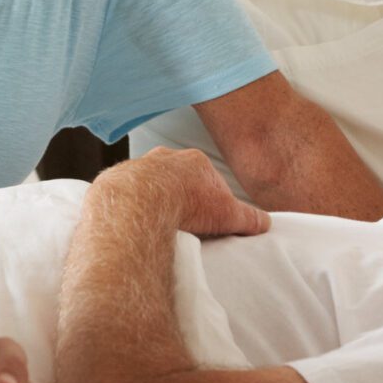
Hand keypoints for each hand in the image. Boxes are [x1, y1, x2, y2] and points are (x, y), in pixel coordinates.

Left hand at [97, 148, 270, 238]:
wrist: (141, 202)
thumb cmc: (187, 204)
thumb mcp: (227, 214)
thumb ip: (248, 217)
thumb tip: (265, 223)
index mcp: (194, 161)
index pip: (208, 179)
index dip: (211, 199)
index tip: (209, 218)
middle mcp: (165, 158)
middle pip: (178, 178)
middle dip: (182, 196)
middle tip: (185, 221)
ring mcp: (139, 167)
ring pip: (150, 183)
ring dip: (155, 200)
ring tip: (160, 224)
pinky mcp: (117, 181)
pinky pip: (127, 194)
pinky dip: (132, 206)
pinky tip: (137, 223)